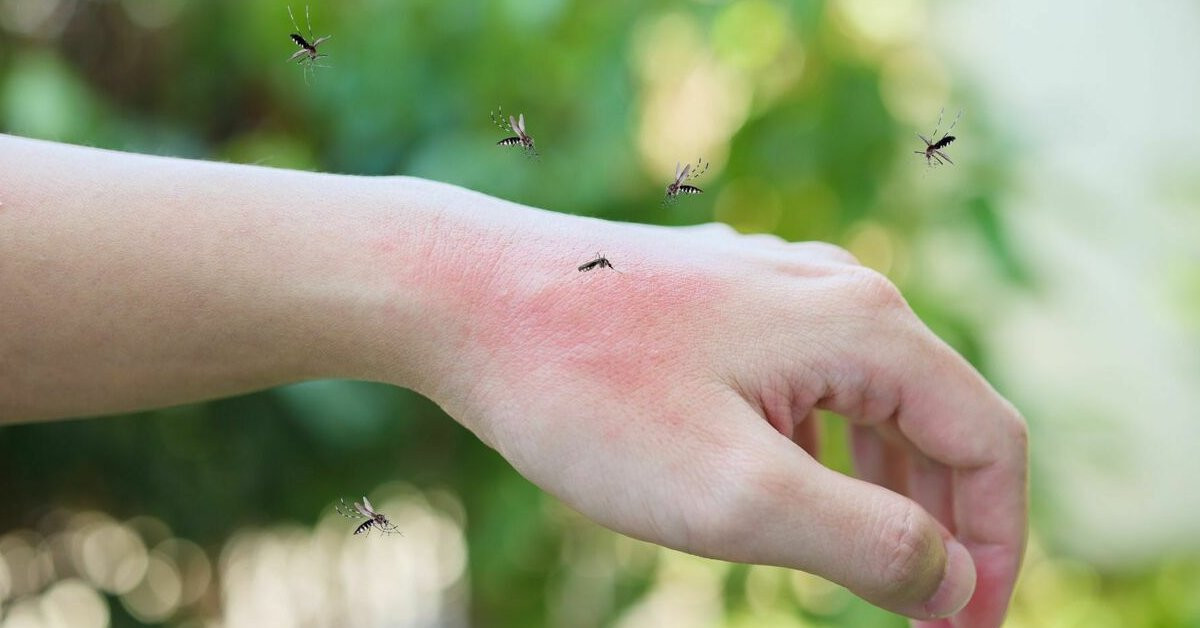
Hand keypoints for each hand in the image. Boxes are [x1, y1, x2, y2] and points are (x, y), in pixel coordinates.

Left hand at [424, 218, 1026, 625]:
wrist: (465, 297)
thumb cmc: (590, 394)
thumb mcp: (736, 495)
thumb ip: (867, 541)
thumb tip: (950, 579)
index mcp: (865, 327)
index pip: (991, 443)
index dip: (999, 548)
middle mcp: (835, 292)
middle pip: (939, 420)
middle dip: (946, 526)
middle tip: (920, 618)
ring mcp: (774, 289)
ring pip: (872, 402)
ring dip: (887, 493)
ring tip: (867, 570)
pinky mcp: (723, 302)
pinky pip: (810, 384)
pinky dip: (826, 452)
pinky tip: (791, 491)